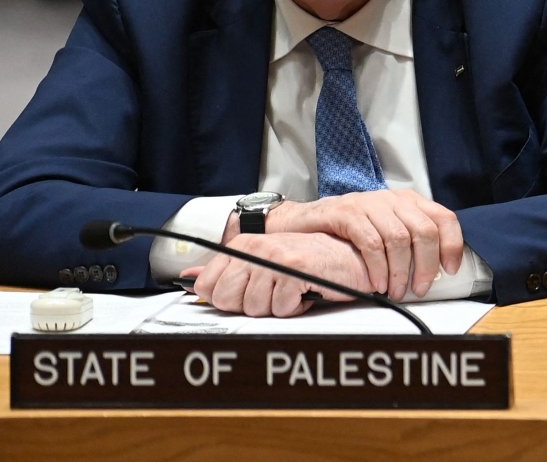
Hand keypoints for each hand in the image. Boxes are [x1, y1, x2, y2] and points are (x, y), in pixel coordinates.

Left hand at [187, 233, 370, 317]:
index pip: (207, 287)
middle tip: (273, 291)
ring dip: (276, 306)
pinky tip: (304, 292)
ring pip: (254, 307)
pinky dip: (294, 307)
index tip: (250, 291)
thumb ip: (226, 271)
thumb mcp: (263, 262)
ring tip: (291, 290)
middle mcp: (256, 247)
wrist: (349, 257)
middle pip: (227, 300)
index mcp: (243, 245)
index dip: (228, 299)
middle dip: (250, 305)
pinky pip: (280, 308)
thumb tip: (189, 279)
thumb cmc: (308, 262)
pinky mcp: (295, 270)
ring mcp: (275, 258)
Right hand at [268, 190, 463, 299]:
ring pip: (399, 238)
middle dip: (425, 265)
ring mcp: (371, 203)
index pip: (444, 218)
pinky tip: (376, 283)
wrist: (304, 222)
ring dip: (400, 271)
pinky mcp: (348, 213)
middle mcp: (394, 199)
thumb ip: (410, 243)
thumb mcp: (386, 230)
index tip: (450, 270)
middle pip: (424, 231)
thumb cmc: (349, 232)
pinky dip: (378, 267)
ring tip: (396, 291)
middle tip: (420, 288)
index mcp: (410, 202)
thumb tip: (436, 271)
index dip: (452, 245)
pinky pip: (372, 243)